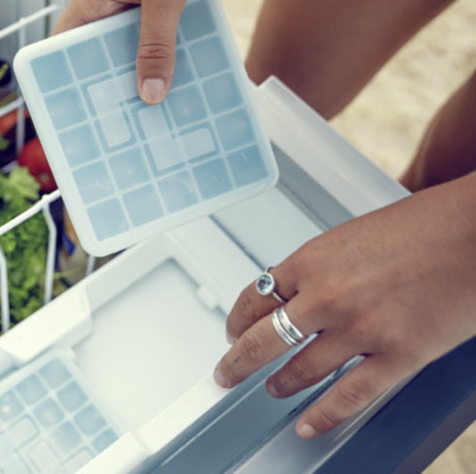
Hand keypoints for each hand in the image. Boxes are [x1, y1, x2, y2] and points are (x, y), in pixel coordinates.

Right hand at [53, 0, 233, 103]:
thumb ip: (157, 42)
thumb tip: (150, 91)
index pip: (63, 49)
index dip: (63, 81)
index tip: (72, 115)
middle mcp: (109, 4)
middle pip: (101, 56)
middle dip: (112, 87)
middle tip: (124, 125)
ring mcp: (135, 3)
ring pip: (133, 49)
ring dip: (146, 72)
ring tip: (156, 110)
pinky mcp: (160, 0)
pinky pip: (159, 37)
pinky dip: (168, 55)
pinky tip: (183, 77)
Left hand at [214, 171, 475, 437]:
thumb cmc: (425, 225)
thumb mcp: (352, 237)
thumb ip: (321, 268)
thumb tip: (296, 292)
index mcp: (311, 260)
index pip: (255, 297)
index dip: (237, 320)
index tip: (233, 331)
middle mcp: (327, 296)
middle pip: (263, 340)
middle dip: (237, 362)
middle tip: (225, 373)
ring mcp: (360, 329)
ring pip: (301, 371)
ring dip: (280, 385)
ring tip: (272, 390)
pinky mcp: (398, 355)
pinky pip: (350, 395)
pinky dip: (324, 415)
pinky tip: (309, 424)